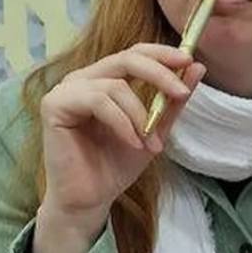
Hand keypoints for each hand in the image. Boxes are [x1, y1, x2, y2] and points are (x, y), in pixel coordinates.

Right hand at [36, 44, 205, 248]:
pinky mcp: (54, 105)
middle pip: (126, 59)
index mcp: (103, 79)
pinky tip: (132, 142)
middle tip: (181, 93)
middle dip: (159, 74)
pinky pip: (98, 102)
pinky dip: (122, 122)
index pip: (134, 53)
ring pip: (115, 86)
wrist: (89, 200)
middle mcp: (83, 79)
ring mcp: (66, 90)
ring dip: (140, 115)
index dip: (162, 53)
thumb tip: (197, 67)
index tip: (189, 62)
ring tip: (150, 143)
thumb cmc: (114, 165)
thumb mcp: (153, 130)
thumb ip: (171, 101)